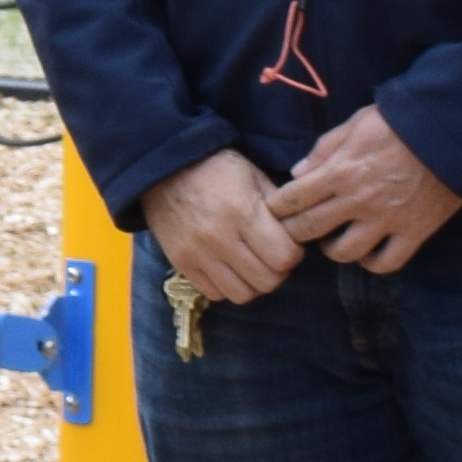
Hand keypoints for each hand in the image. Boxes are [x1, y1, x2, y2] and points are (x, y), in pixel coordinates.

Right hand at [141, 147, 298, 307]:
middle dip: (277, 271)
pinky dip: (227, 286)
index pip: (284, 257)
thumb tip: (299, 232)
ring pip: (242, 294)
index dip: (294, 253)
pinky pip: (214, 293)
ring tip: (251, 264)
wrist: (162, 167)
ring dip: (253, 283)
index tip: (289, 243)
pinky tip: (228, 267)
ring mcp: (197, 254)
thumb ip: (278, 206)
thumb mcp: (253, 175)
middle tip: (272, 255)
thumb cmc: (215, 167)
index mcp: (243, 212)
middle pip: (267, 281)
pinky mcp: (181, 263)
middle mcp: (220, 238)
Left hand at [266, 107, 461, 275]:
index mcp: (340, 171)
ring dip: (331, 249)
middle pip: (309, 229)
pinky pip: (386, 262)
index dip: (276, 207)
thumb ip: (324, 150)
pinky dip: (372, 262)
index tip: (273, 210)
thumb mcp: (355, 125)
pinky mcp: (414, 232)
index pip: (292, 198)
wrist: (452, 132)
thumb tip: (296, 173)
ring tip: (332, 240)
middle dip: (293, 231)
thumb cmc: (400, 123)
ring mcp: (387, 220)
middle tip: (293, 229)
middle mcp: (358, 200)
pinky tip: (368, 251)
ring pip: (344, 252)